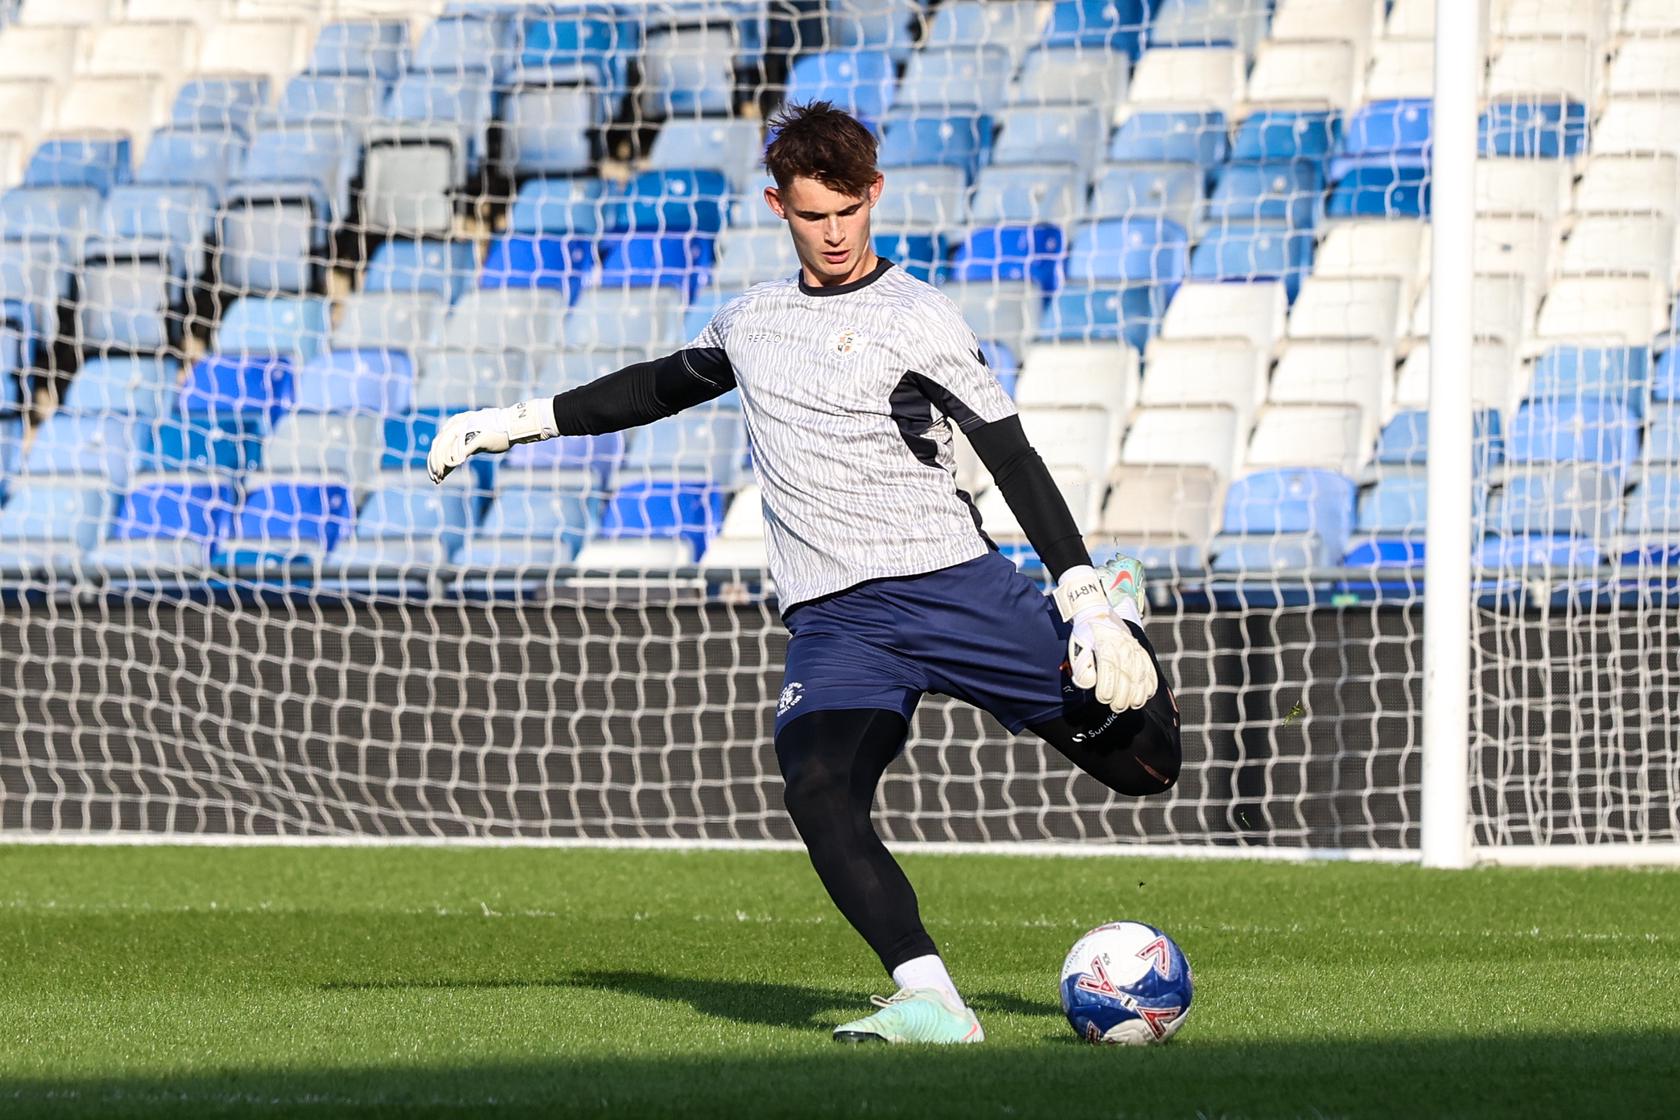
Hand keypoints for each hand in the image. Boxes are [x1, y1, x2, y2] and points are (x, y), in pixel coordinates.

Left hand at [426, 407, 509, 483]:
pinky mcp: (475, 435)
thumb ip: (463, 447)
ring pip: (445, 447)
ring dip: (441, 464)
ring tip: (441, 476)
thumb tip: (452, 462)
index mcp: (456, 423)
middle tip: (436, 478)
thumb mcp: (476, 439)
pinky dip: (454, 460)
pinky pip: (460, 449)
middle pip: (438, 445)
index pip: (439, 442)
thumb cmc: (497, 434)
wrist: (514, 426)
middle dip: (435, 463)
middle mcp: (458, 423)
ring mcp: (466, 428)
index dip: (434, 459)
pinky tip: (453, 468)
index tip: (436, 474)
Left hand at [1054, 565, 1157, 712]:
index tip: (1104, 700)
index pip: (1109, 671)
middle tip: (1116, 708)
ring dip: (1138, 694)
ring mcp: (1135, 649)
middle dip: (1123, 696)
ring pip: (1141, 675)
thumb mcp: (1078, 648)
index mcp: (1106, 646)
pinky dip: (1150, 683)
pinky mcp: (1141, 651)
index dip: (1108, 688)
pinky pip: (1150, 669)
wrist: (1097, 612)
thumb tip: (1090, 683)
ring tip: (1132, 705)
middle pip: (1127, 676)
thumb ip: (1083, 667)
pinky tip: (1146, 694)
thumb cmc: (1085, 635)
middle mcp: (1123, 647)